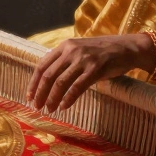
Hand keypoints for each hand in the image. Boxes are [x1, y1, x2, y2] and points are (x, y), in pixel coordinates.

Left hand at [27, 35, 151, 112]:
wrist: (126, 47)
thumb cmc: (102, 52)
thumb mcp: (79, 50)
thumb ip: (64, 60)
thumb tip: (47, 79)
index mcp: (64, 46)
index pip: (42, 65)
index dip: (34, 83)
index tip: (29, 96)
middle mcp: (71, 51)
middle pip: (48, 75)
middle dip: (40, 94)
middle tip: (38, 107)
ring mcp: (83, 59)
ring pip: (60, 82)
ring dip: (52, 99)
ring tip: (50, 109)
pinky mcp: (96, 69)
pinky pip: (77, 87)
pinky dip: (68, 99)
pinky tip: (64, 107)